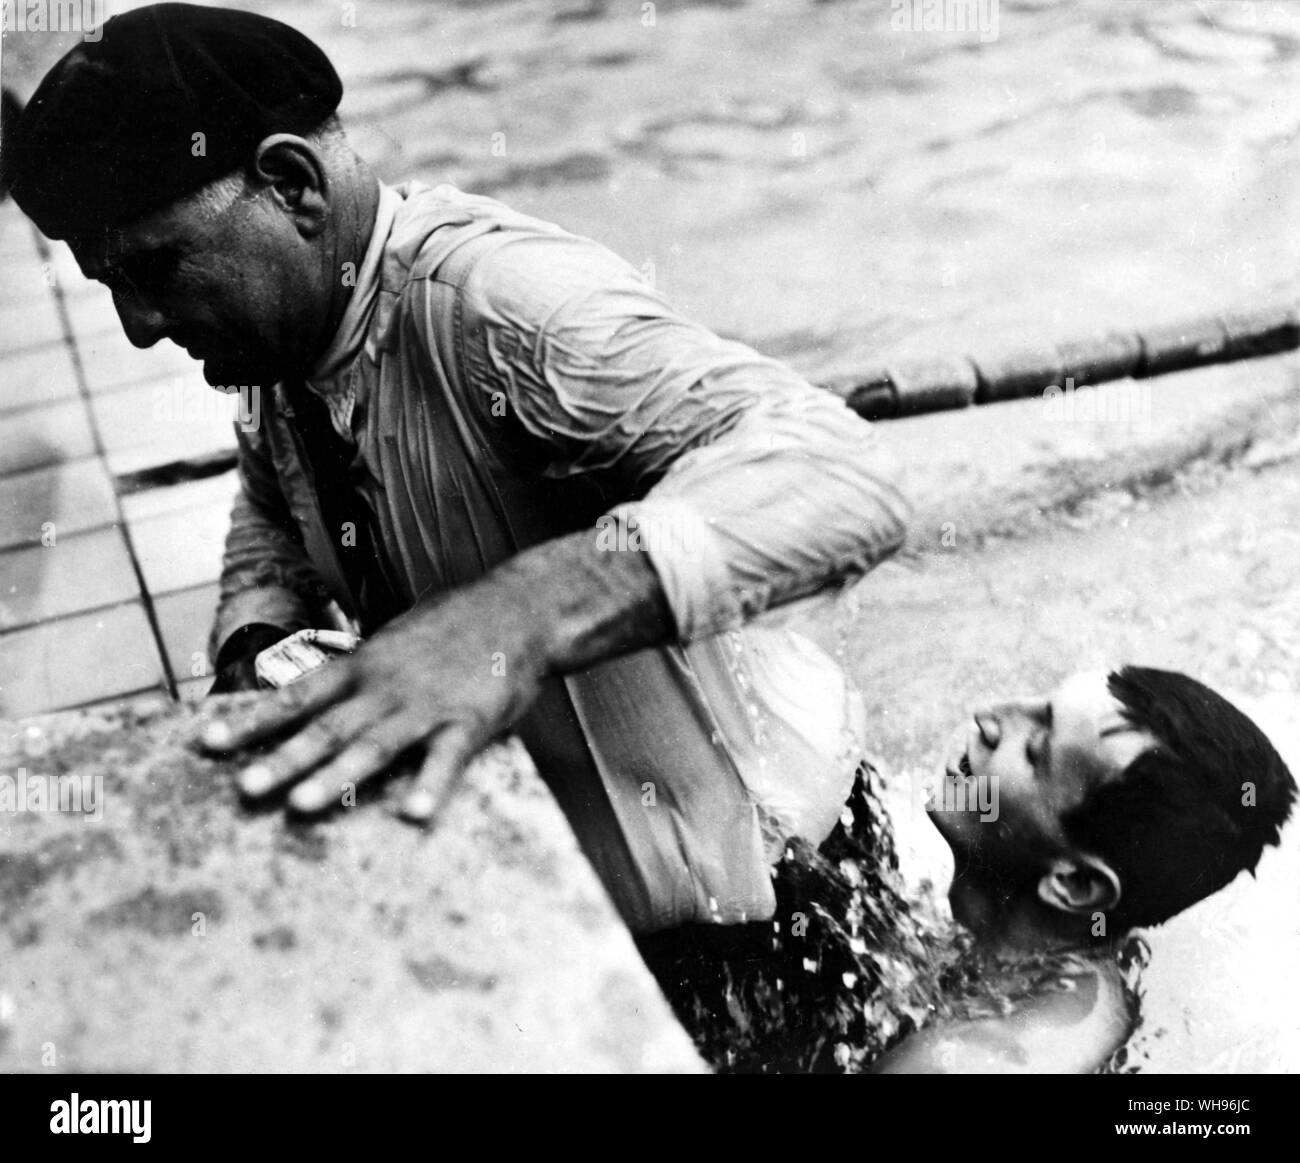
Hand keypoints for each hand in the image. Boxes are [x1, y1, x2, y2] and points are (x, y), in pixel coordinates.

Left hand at [196, 580, 544, 820]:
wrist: (519, 607)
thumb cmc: (452, 626)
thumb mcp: (394, 641)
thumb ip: (356, 672)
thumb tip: (307, 694)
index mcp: (364, 667)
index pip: (297, 695)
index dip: (253, 719)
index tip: (207, 742)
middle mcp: (387, 687)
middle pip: (328, 726)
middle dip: (284, 757)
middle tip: (244, 788)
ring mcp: (428, 705)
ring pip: (376, 744)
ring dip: (338, 775)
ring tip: (303, 805)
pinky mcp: (471, 721)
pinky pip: (448, 758)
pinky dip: (431, 785)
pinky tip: (413, 814)